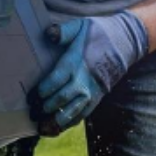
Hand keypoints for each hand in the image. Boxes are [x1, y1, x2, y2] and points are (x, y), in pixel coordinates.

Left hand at [30, 12, 149, 135]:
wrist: (124, 44)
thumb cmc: (97, 34)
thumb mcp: (80, 26)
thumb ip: (64, 31)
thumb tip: (49, 34)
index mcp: (76, 62)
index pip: (56, 80)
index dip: (42, 91)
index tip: (31, 97)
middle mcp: (83, 80)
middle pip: (62, 99)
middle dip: (45, 108)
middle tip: (31, 113)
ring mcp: (90, 92)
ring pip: (71, 112)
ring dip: (55, 122)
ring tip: (41, 129)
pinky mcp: (95, 100)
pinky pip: (80, 116)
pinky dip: (67, 124)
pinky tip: (54, 130)